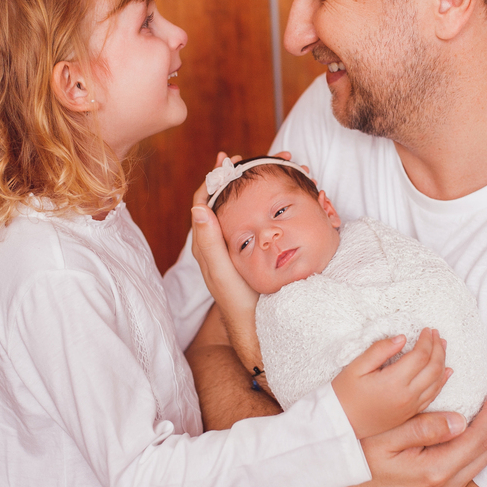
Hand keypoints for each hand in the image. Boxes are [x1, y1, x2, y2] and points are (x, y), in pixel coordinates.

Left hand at [192, 152, 260, 367]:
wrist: (257, 328)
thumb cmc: (238, 302)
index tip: (232, 159)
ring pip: (244, 207)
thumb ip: (210, 242)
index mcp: (207, 242)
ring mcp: (238, 246)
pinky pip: (258, 220)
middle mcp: (220, 241)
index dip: (215, 177)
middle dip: (243, 175)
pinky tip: (287, 199)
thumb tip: (199, 207)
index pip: (205, 199)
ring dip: (259, 187)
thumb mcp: (223, 271)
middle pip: (226, 198)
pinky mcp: (254, 252)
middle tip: (267, 159)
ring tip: (281, 171)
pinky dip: (270, 204)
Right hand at [295, 389, 486, 486]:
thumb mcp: (386, 438)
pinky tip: (462, 440)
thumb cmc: (356, 462)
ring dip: (483, 441)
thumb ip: (424, 428)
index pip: (477, 439)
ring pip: (475, 469)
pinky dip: (470, 456)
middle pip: (483, 456)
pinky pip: (462, 478)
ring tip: (484, 417)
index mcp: (432, 472)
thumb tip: (461, 419)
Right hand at [332, 329, 450, 438]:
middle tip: (436, 333)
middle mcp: (407, 396)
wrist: (340, 424)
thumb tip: (402, 338)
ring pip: (437, 382)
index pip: (420, 356)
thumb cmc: (344, 394)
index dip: (426, 340)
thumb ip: (379, 350)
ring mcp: (411, 407)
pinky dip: (442, 381)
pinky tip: (446, 372)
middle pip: (434, 368)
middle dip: (438, 348)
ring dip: (442, 362)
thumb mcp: (356, 367)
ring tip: (442, 346)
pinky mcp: (410, 414)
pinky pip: (433, 396)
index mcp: (393, 382)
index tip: (427, 329)